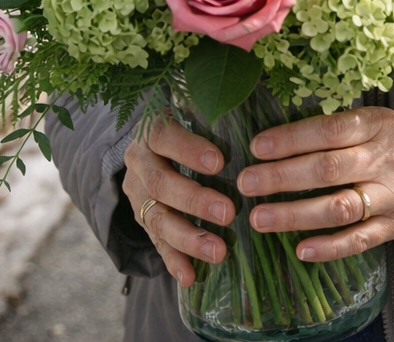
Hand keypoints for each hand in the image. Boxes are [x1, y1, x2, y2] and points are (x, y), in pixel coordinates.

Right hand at [122, 114, 235, 285]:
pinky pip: (156, 243)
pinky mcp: (141, 219)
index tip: (219, 162)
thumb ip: (213, 125)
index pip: (165, 137)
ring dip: (188, 238)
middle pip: (161, 183)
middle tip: (228, 213)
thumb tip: (256, 139)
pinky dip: (174, 260)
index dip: (189, 150)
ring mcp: (137, 194)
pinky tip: (190, 276)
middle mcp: (139, 163)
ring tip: (218, 251)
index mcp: (152, 132)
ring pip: (156, 218)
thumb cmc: (185, 129)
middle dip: (195, 200)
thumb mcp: (191, 117)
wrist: (148, 148)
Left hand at [235, 106, 393, 261]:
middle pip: (329, 169)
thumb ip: (339, 127)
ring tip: (259, 218)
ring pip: (340, 208)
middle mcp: (386, 160)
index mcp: (378, 125)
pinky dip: (330, 248)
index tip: (256, 147)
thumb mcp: (378, 120)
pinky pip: (361, 240)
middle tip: (246, 182)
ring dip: (296, 215)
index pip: (329, 131)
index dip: (291, 139)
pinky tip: (300, 250)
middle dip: (282, 177)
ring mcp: (393, 196)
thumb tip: (280, 135)